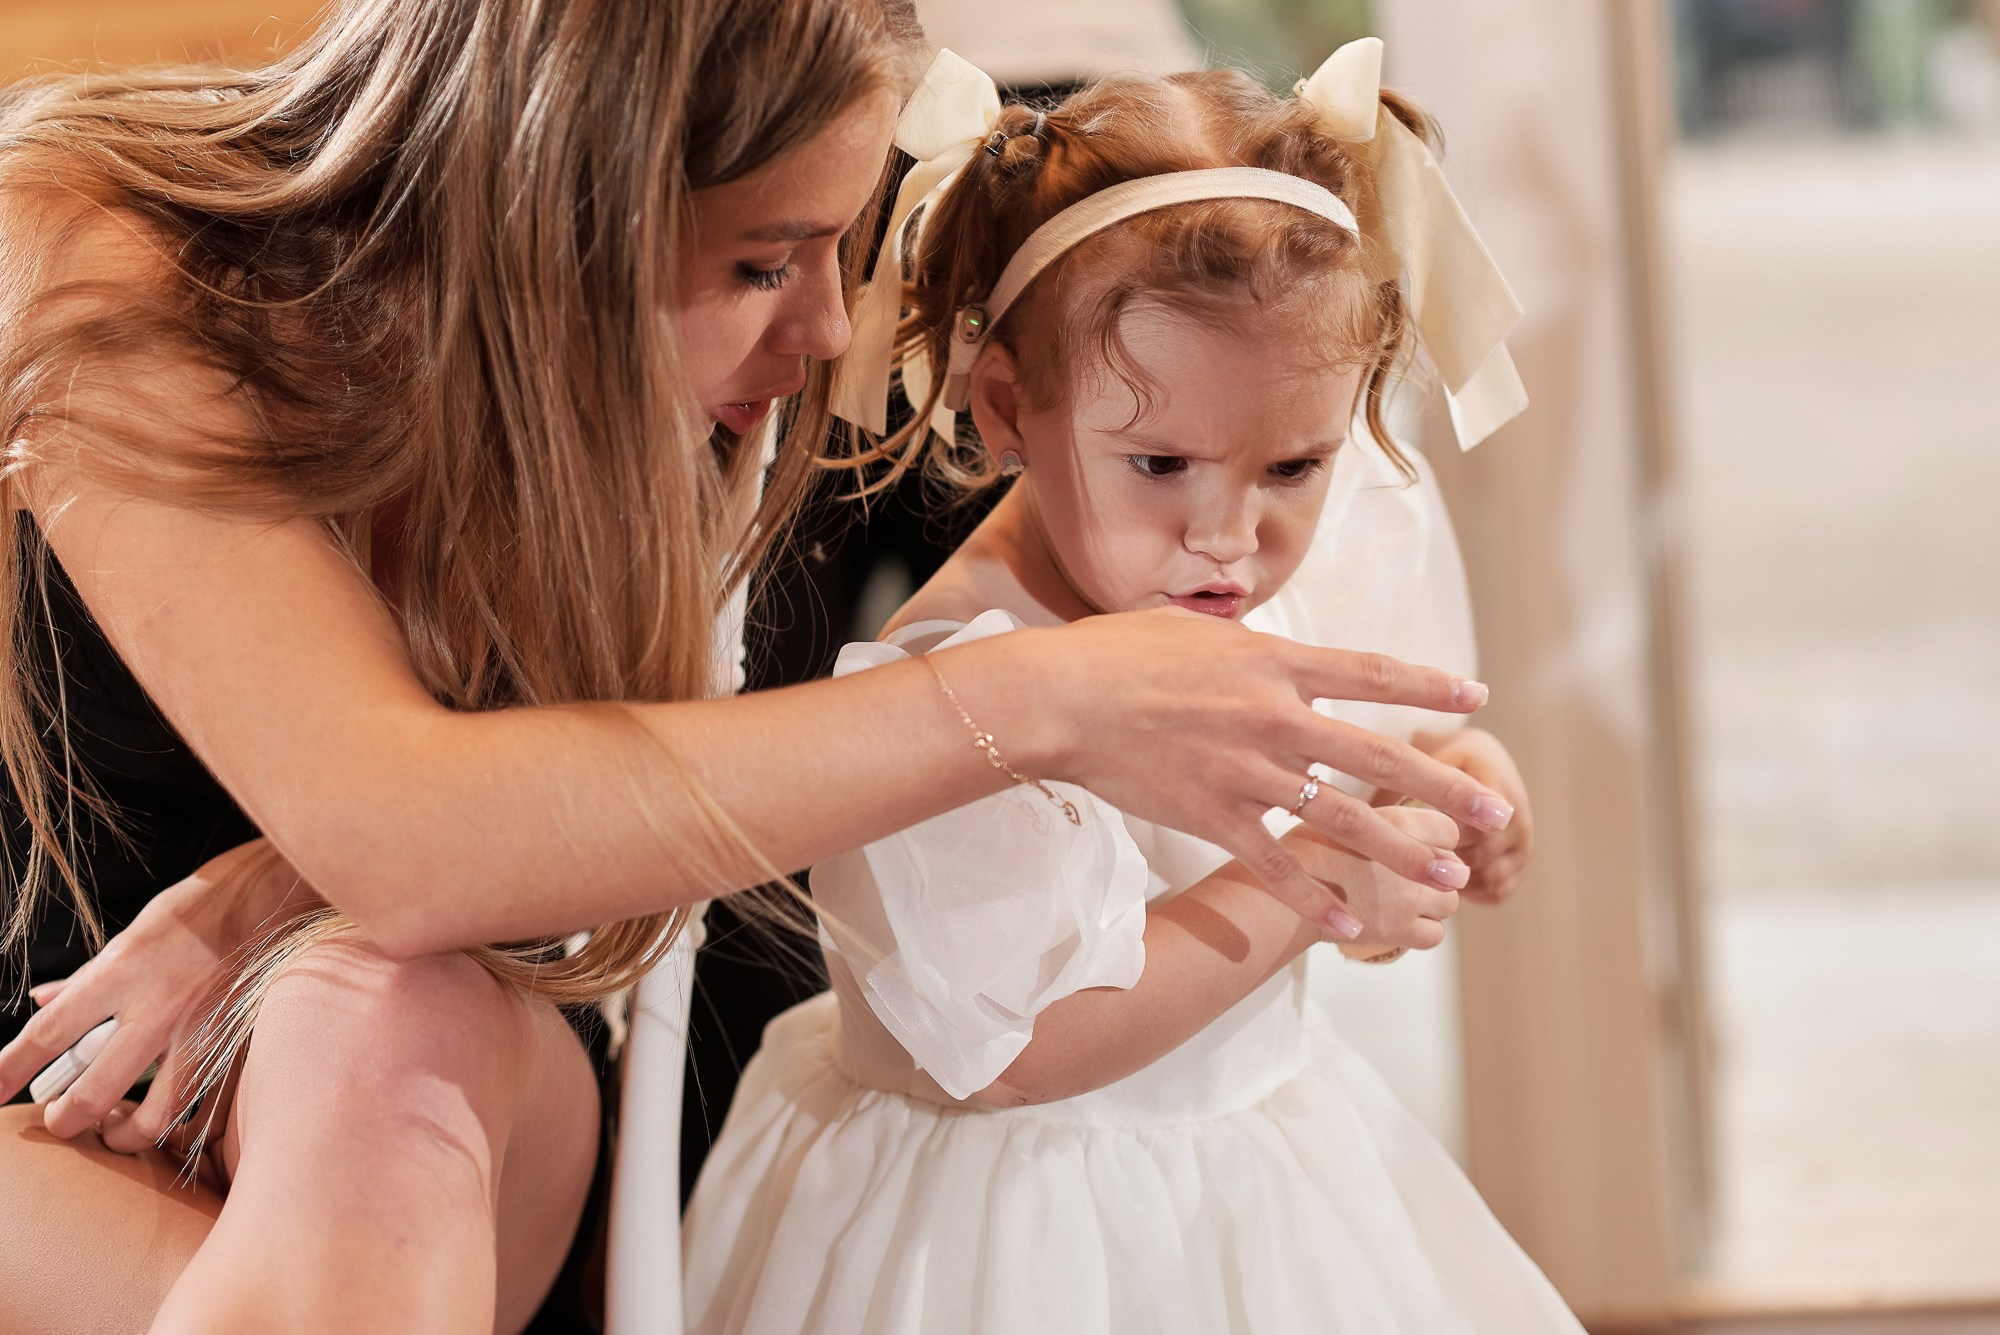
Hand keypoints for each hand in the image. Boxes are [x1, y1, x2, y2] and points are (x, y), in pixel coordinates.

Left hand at [0, 839, 317, 1147]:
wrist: (279, 895)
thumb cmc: (202, 908)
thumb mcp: (132, 932)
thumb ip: (88, 977)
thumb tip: (44, 1002)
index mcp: (122, 972)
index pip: (48, 1034)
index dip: (10, 1069)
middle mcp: (158, 1009)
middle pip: (93, 1093)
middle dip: (65, 1119)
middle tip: (60, 1120)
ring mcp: (201, 1034)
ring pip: (154, 1116)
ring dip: (125, 1135)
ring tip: (116, 1130)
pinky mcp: (237, 1046)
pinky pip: (202, 1104)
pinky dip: (182, 1121)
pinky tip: (172, 1116)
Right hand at [1020, 609, 1513, 936]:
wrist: (1063, 699)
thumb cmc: (1117, 653)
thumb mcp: (1196, 630)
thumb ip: (1246, 646)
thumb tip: (1273, 650)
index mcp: (1274, 663)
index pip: (1370, 673)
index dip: (1427, 685)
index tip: (1476, 695)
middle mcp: (1274, 718)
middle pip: (1379, 757)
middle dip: (1444, 788)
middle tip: (1494, 814)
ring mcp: (1248, 773)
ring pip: (1343, 820)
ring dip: (1403, 853)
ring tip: (1451, 878)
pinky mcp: (1214, 816)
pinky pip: (1277, 867)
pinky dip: (1316, 900)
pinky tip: (1352, 930)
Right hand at [1283, 806, 1461, 952]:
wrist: (1276, 894)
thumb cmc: (1301, 852)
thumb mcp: (1344, 811)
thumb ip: (1384, 822)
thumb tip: (1411, 833)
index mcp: (1398, 819)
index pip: (1449, 829)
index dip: (1437, 840)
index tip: (1420, 846)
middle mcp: (1409, 856)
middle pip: (1453, 868)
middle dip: (1436, 874)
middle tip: (1407, 876)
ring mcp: (1406, 896)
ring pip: (1450, 903)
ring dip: (1432, 903)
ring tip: (1400, 899)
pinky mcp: (1398, 930)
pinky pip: (1434, 935)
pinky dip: (1423, 932)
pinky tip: (1398, 922)